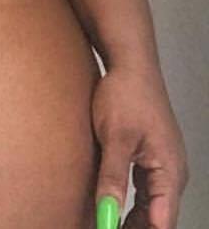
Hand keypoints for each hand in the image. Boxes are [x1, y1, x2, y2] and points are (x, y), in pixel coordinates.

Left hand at [91, 63, 187, 228]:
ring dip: (132, 217)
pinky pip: (144, 188)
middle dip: (134, 228)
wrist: (130, 64)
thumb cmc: (126, 94)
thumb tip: (108, 210)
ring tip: (107, 224)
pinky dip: (130, 200)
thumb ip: (112, 176)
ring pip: (150, 204)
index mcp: (169, 172)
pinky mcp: (150, 156)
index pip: (162, 221)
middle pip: (157, 216)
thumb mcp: (115, 137)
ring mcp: (162, 164)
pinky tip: (110, 204)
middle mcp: (171, 172)